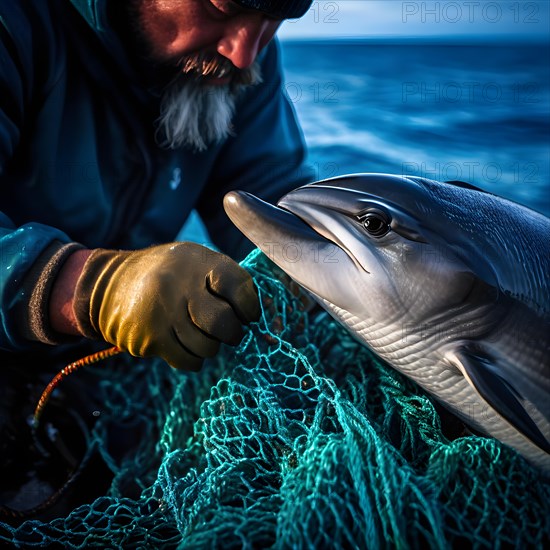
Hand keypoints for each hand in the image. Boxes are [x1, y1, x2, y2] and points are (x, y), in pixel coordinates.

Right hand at [72, 243, 259, 369]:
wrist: (111, 285)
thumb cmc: (169, 275)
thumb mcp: (196, 261)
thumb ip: (226, 280)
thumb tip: (261, 314)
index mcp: (196, 262)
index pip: (238, 286)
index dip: (250, 306)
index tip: (248, 314)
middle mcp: (178, 285)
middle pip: (223, 323)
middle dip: (234, 334)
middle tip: (230, 332)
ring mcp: (161, 313)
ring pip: (207, 346)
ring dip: (211, 346)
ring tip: (200, 333)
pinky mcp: (149, 338)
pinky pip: (189, 361)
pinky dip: (195, 359)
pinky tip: (187, 345)